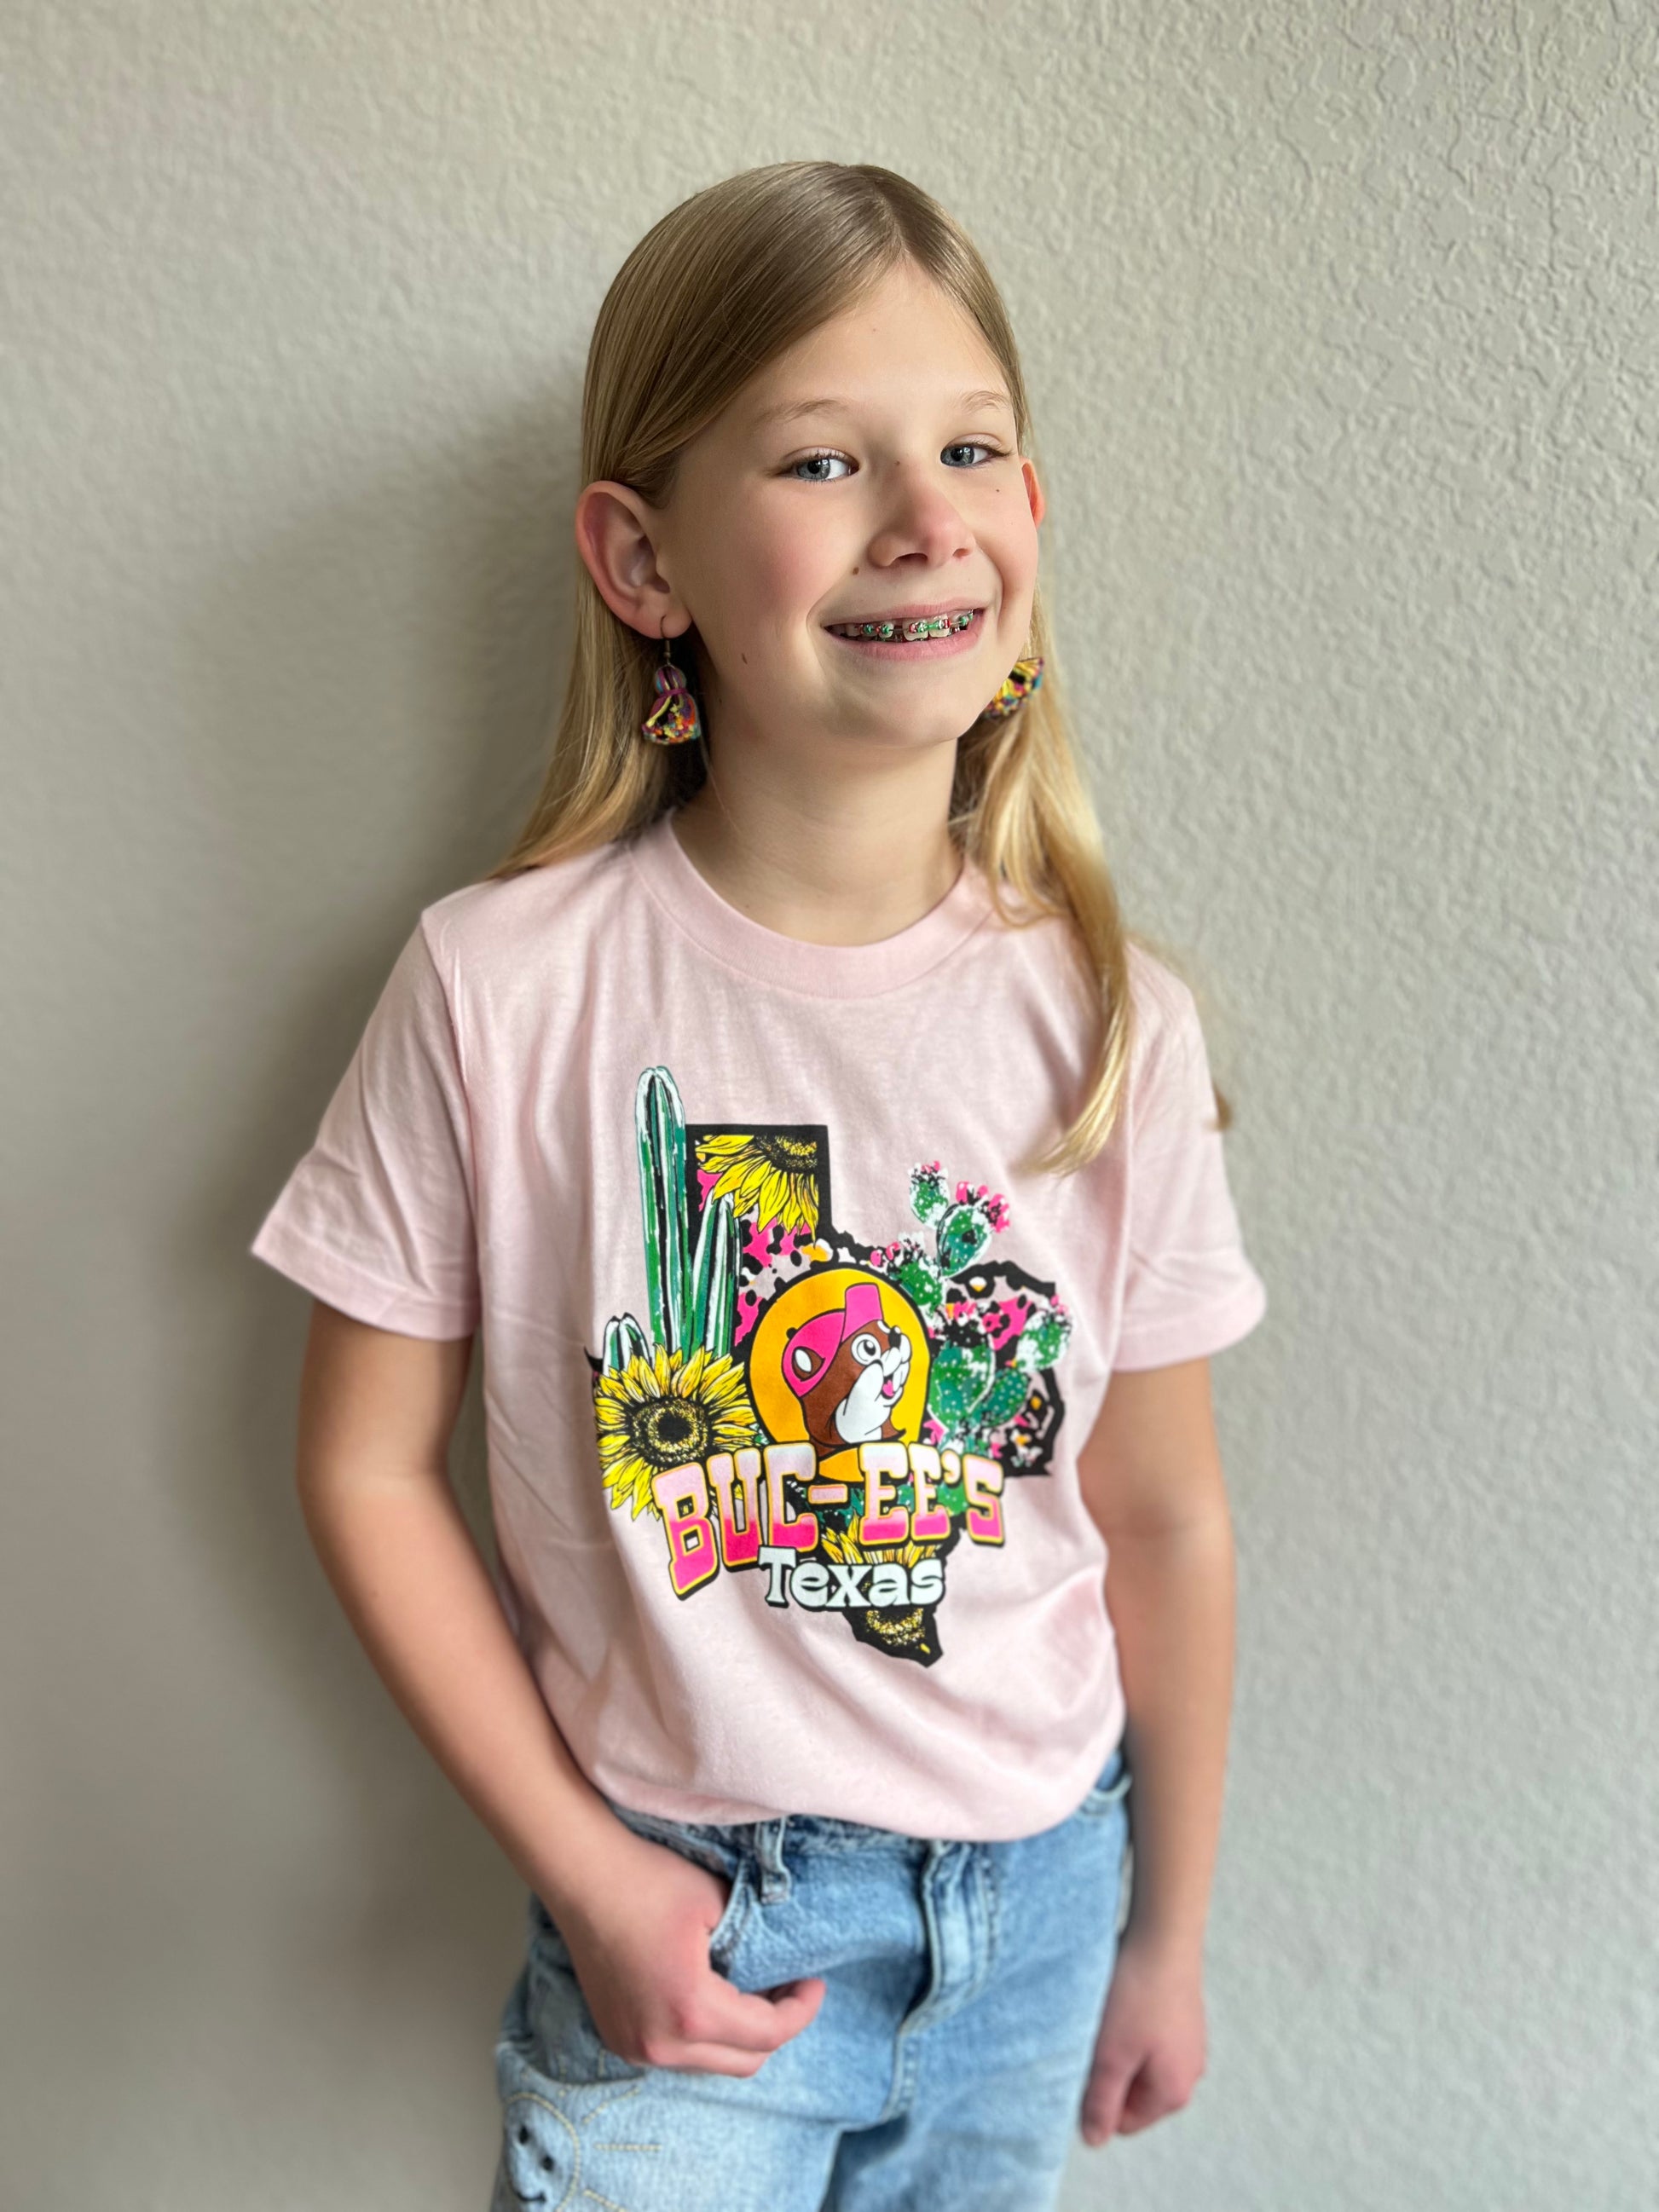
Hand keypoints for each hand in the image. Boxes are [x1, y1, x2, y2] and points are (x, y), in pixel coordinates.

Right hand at [550, 1826, 825, 2077]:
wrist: (584, 1877)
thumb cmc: (650, 1881)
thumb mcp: (719, 1904)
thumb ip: (754, 1944)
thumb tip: (780, 1961)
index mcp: (691, 2013)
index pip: (766, 2035)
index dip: (801, 2010)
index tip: (815, 1982)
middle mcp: (661, 2045)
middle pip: (742, 2062)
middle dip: (775, 2028)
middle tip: (790, 1986)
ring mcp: (634, 2047)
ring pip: (710, 2063)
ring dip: (739, 2036)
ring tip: (755, 1991)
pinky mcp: (619, 2038)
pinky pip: (679, 2054)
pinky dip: (705, 2035)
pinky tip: (713, 1996)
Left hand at [1078, 1923, 1206, 2144]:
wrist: (1164, 1933)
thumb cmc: (1136, 1996)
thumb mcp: (1110, 2056)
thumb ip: (1101, 2103)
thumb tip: (1095, 2141)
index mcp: (1174, 2092)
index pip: (1124, 2122)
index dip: (1095, 2099)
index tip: (1082, 2064)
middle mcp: (1190, 2073)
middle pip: (1132, 2092)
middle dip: (1108, 2070)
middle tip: (1093, 2038)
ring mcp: (1189, 2042)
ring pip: (1138, 2061)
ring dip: (1116, 2045)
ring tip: (1107, 2014)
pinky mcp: (1183, 2015)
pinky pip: (1148, 2035)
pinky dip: (1130, 2023)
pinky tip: (1123, 1998)